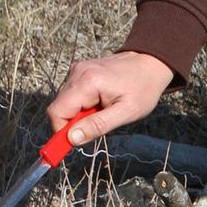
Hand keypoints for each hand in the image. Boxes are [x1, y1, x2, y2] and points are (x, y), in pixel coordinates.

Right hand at [47, 51, 173, 146]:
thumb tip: (72, 139)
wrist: (150, 64)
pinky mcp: (79, 71)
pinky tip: (100, 101)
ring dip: (79, 113)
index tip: (74, 142)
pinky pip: (71, 94)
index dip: (61, 131)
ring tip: (102, 109)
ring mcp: (77, 70)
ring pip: (64, 102)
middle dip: (74, 122)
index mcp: (88, 82)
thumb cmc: (142, 88)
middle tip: (98, 122)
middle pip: (59, 107)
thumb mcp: (126, 113)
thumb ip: (97, 126)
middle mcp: (78, 73)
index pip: (57, 111)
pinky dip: (82, 103)